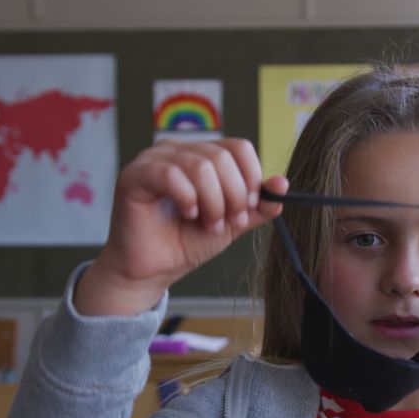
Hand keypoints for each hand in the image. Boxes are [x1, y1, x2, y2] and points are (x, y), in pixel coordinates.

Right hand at [76, 139, 286, 315]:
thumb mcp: (232, 222)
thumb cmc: (187, 241)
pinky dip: (188, 198)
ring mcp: (154, 158)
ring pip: (200, 166)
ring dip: (213, 202)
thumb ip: (258, 205)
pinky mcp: (135, 174)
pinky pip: (170, 174)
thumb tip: (283, 183)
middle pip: (222, 156)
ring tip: (208, 224)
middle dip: (234, 195)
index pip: (239, 147)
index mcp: (202, 154)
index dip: (251, 177)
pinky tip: (188, 214)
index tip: (250, 207)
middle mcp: (178, 149)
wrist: (155, 270)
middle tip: (229, 222)